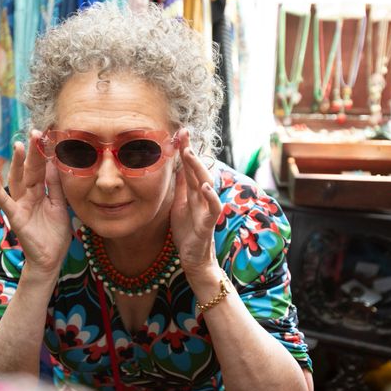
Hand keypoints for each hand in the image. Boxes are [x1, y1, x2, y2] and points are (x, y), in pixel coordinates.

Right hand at [0, 130, 71, 273]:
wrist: (50, 259)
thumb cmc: (54, 234)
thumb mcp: (60, 205)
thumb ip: (55, 186)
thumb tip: (56, 164)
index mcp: (39, 192)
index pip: (41, 169)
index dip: (44, 154)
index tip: (48, 135)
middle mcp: (28, 195)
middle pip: (30, 170)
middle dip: (33, 152)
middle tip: (36, 132)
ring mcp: (20, 205)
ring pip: (17, 180)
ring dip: (17, 163)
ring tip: (17, 145)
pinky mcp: (15, 218)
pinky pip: (5, 202)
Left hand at [170, 130, 221, 276]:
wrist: (193, 258)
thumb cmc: (187, 232)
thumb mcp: (179, 204)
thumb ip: (181, 187)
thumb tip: (177, 167)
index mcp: (193, 192)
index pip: (189, 167)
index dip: (185, 149)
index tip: (179, 132)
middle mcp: (202, 197)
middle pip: (198, 170)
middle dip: (190, 152)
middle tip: (183, 134)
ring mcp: (207, 209)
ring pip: (206, 184)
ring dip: (198, 168)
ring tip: (189, 154)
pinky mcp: (208, 223)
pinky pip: (213, 208)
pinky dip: (211, 197)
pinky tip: (205, 186)